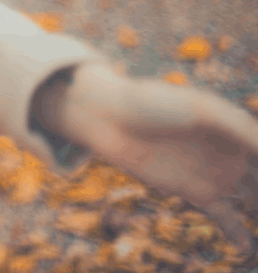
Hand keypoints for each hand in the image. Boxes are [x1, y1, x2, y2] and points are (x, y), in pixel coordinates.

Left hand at [53, 63, 257, 255]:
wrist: (110, 117)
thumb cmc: (155, 103)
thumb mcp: (202, 111)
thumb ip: (242, 132)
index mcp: (239, 129)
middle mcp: (234, 154)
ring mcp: (217, 174)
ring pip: (255, 203)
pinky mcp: (195, 192)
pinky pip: (225, 218)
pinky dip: (240, 234)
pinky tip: (249, 250)